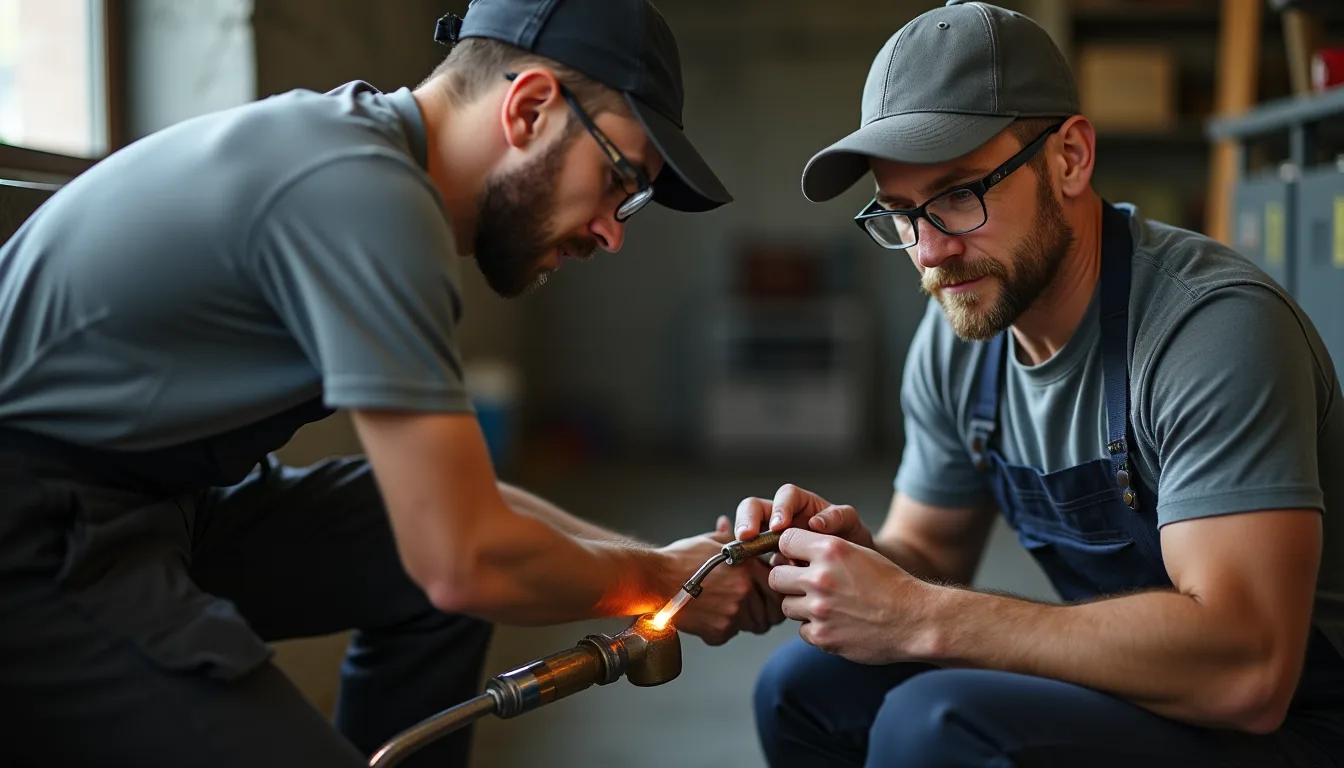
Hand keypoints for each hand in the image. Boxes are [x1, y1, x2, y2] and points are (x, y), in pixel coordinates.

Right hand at [659, 517, 783, 643]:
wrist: (654, 580)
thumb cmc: (679, 560)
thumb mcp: (710, 543)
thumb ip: (730, 538)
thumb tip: (731, 525)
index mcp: (749, 570)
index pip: (779, 590)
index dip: (776, 595)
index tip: (769, 597)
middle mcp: (745, 593)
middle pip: (770, 614)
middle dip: (764, 613)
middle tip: (752, 609)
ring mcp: (733, 614)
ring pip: (753, 626)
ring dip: (744, 622)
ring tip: (725, 610)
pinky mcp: (719, 630)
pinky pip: (729, 635)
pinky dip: (721, 630)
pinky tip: (707, 616)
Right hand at [734, 484, 874, 557]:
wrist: (854, 570)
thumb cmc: (853, 541)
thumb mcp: (851, 526)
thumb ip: (838, 517)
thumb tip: (816, 522)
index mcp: (802, 504)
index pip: (785, 495)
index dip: (779, 507)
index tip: (779, 526)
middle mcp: (783, 518)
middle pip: (754, 508)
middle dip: (747, 519)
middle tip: (747, 537)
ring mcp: (773, 539)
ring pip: (748, 532)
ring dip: (746, 544)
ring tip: (748, 558)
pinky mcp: (770, 559)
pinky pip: (753, 558)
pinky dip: (752, 565)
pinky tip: (759, 576)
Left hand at [769, 528, 930, 664]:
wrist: (915, 620)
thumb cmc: (890, 584)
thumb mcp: (859, 552)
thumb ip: (824, 549)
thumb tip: (791, 552)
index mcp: (830, 550)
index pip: (784, 541)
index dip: (789, 550)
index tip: (796, 558)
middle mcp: (820, 578)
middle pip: (776, 576)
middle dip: (788, 580)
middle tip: (806, 586)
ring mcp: (819, 609)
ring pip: (786, 605)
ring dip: (801, 606)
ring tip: (827, 606)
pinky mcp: (823, 636)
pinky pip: (802, 631)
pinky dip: (816, 629)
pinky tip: (837, 624)